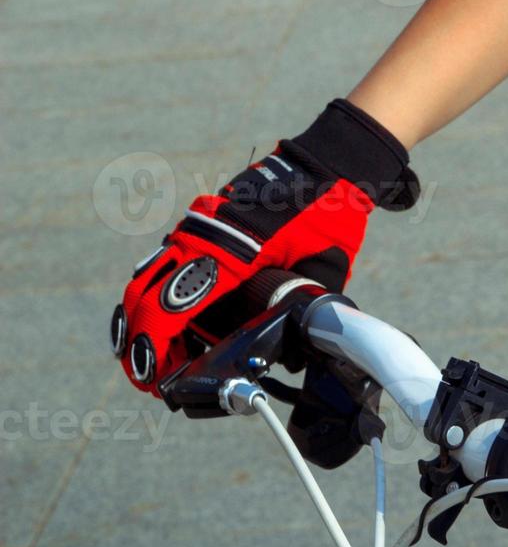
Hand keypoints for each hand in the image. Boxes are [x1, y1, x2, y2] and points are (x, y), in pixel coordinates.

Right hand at [110, 99, 417, 395]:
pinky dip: (172, 300)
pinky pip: (172, 269)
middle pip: (144, 296)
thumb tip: (288, 356)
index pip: (168, 307)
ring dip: (155, 322)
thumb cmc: (328, 218)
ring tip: (168, 361)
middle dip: (140, 342)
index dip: (152, 346)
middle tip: (152, 379)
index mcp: (226, 253)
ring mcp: (196, 230)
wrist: (329, 167)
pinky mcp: (203, 230)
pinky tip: (187, 329)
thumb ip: (298, 312)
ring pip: (153, 282)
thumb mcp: (323, 273)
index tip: (151, 377)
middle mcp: (198, 238)